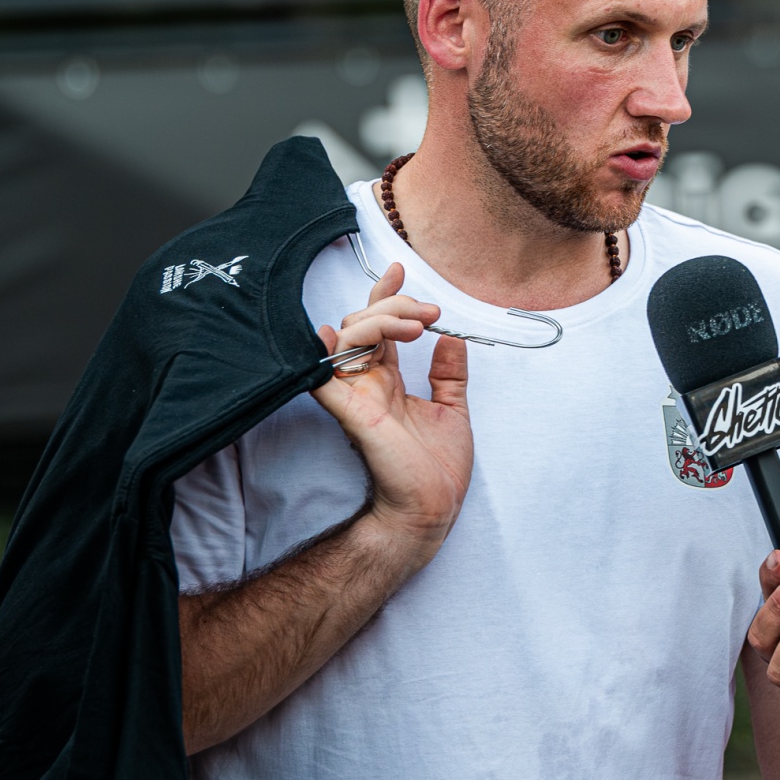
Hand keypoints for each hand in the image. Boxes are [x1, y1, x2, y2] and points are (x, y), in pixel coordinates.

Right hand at [313, 261, 472, 550]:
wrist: (433, 508)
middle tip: (428, 311)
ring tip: (418, 323)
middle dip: (393, 305)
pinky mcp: (350, 413)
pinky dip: (326, 352)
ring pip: (347, 337)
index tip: (401, 271)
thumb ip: (450, 374)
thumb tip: (456, 338)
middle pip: (363, 324)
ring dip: (381, 320)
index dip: (386, 296)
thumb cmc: (437, 468)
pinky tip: (338, 335)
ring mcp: (356, 396)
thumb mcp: (453, 410)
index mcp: (389, 381)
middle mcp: (368, 384)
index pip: (379, 327)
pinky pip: (324, 376)